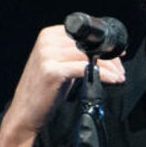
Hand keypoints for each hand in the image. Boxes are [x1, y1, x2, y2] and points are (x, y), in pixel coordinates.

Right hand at [4, 24, 126, 135]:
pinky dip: (103, 74)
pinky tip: (113, 80)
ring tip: (119, 75)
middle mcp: (46, 42)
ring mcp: (47, 55)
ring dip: (109, 66)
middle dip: (108, 56)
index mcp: (48, 35)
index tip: (118, 53)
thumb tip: (101, 51)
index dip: (103, 43)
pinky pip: (85, 69)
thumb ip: (73, 53)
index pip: (82, 34)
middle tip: (120, 68)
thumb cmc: (44, 90)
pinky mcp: (53, 71)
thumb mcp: (57, 64)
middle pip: (86, 44)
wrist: (25, 113)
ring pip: (88, 56)